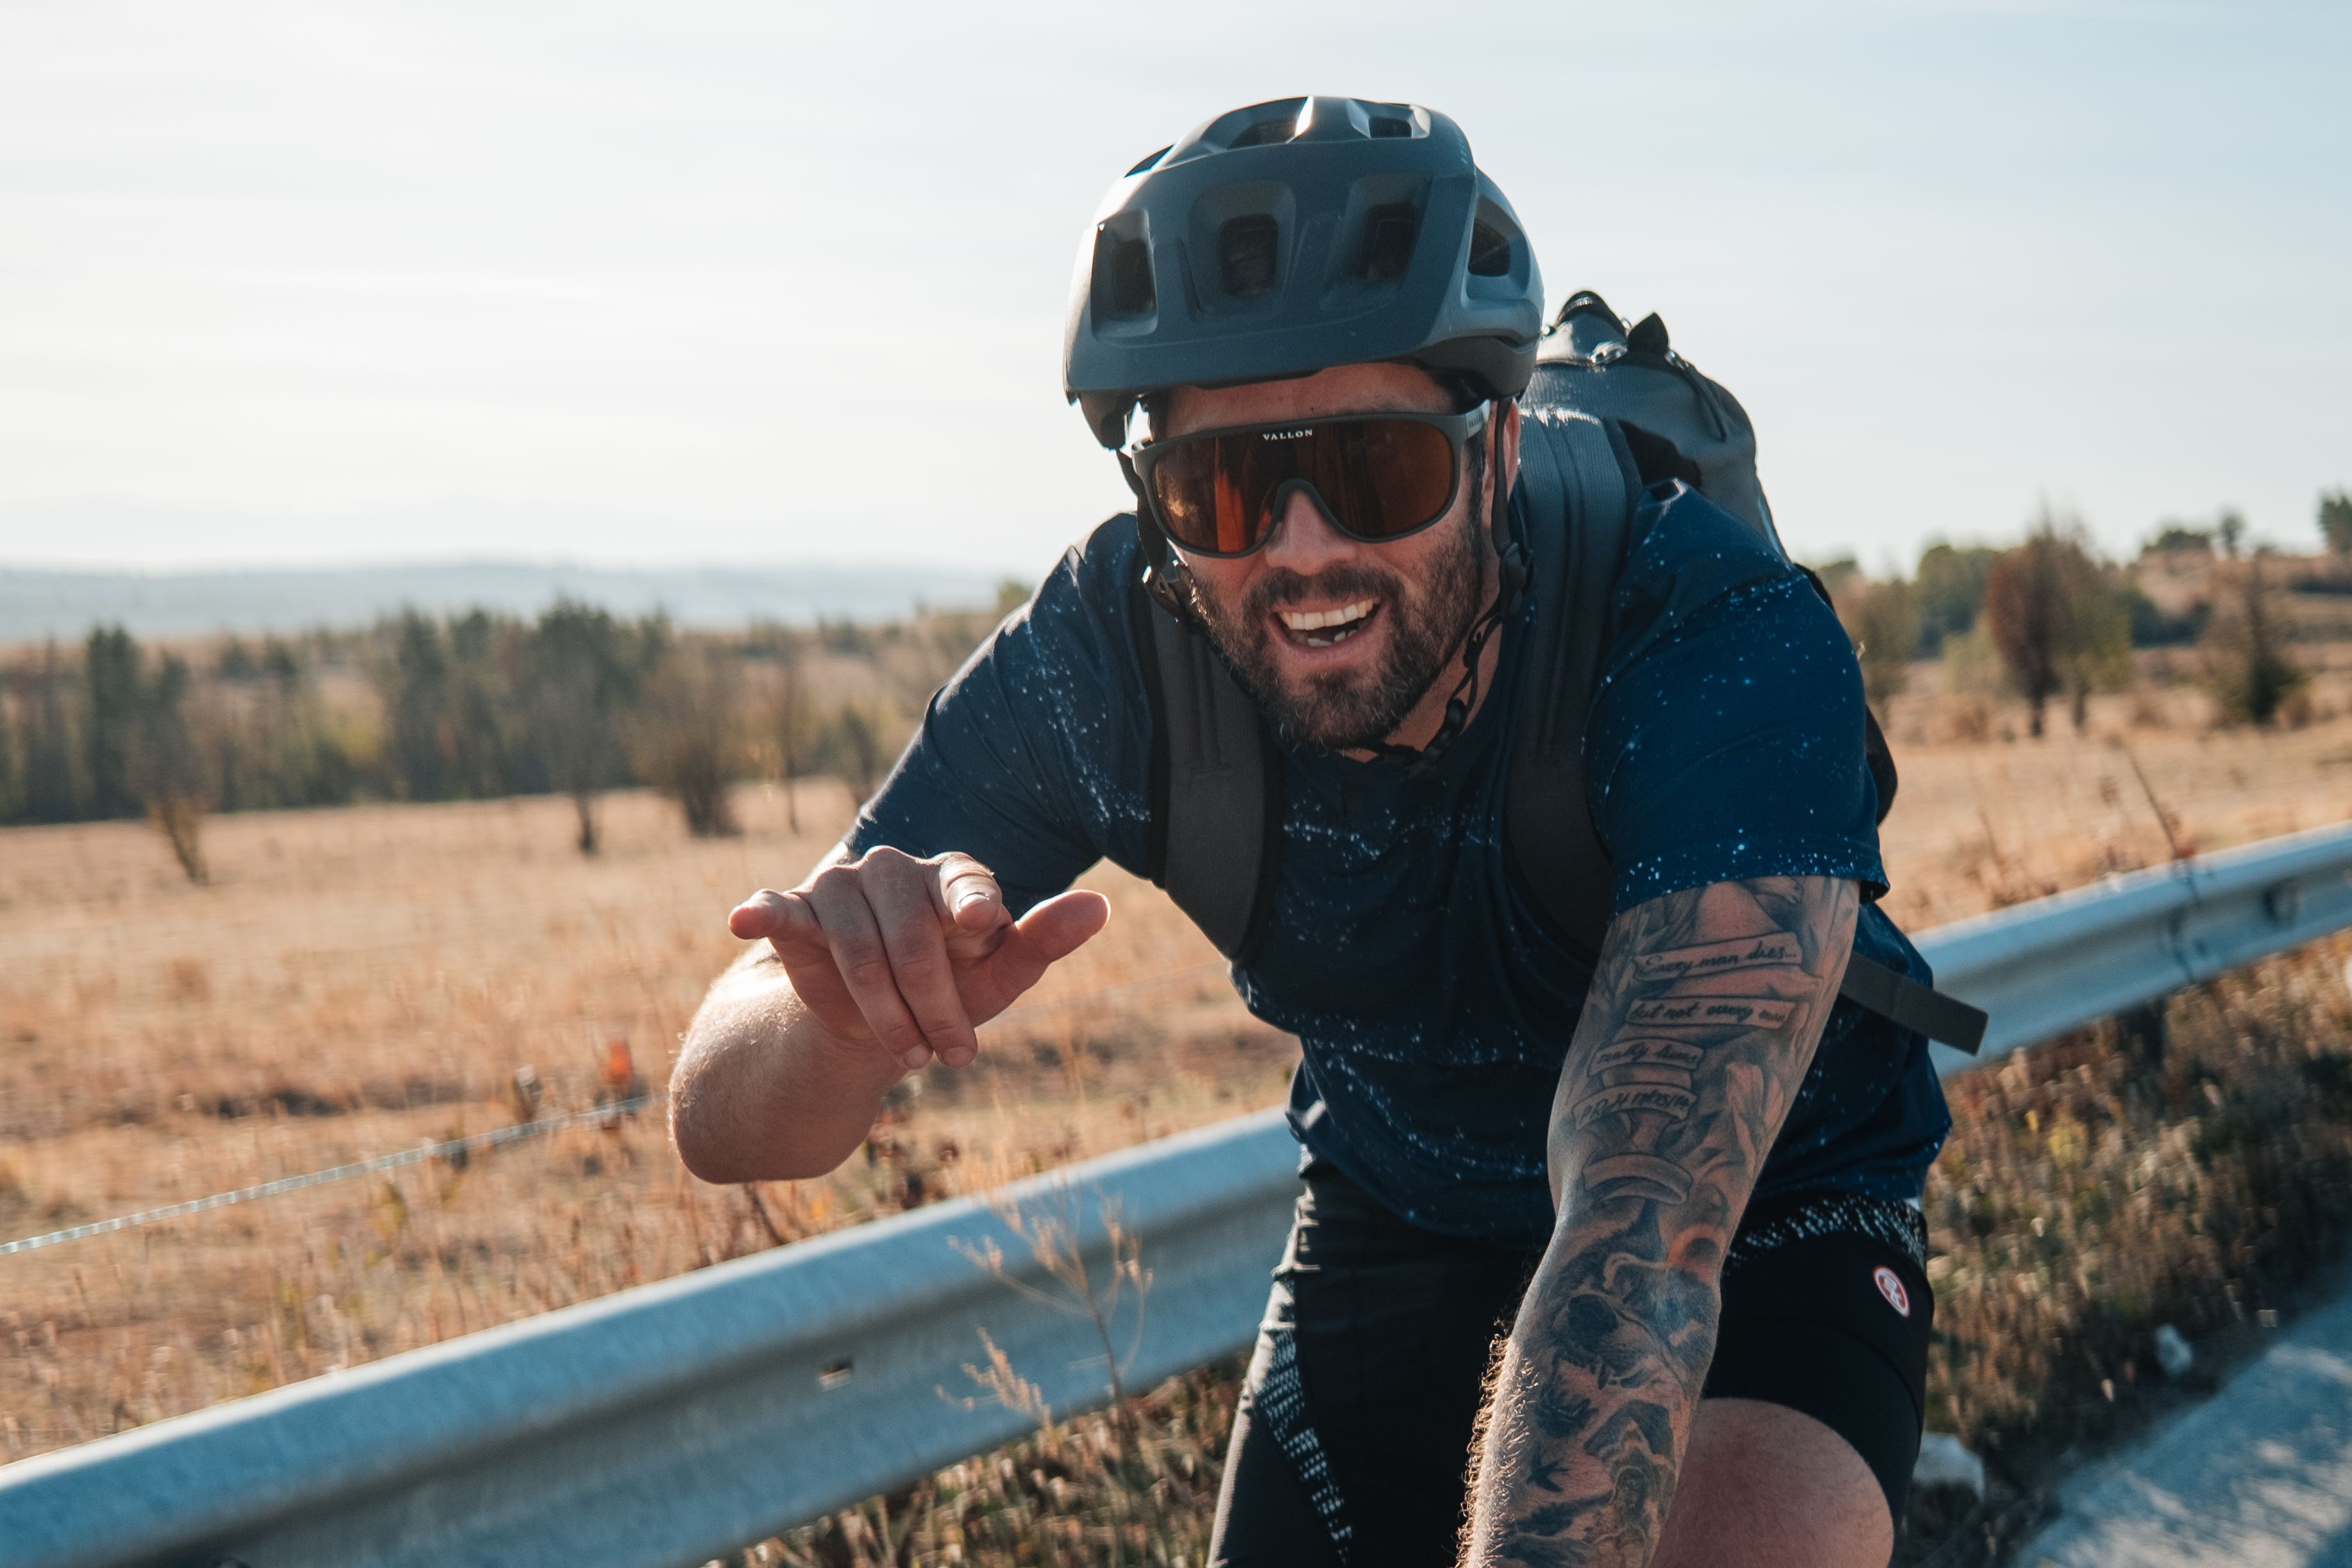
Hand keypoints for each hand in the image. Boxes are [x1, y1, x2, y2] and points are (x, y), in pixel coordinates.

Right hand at [726, 847, 1108, 1071]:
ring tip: (908, 1054)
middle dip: (933, 1006)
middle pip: (913, 940)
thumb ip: (1043, 940)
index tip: (982, 923)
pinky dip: (763, 912)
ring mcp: (842, 886)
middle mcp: (896, 868)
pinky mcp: (797, 912)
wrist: (875, 1020)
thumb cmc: (951, 988)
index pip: (966, 885)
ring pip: (859, 952)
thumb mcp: (999, 976)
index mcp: (953, 876)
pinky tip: (744, 921)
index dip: (972, 904)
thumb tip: (1102, 906)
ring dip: (883, 1013)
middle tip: (950, 1057)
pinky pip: (780, 909)